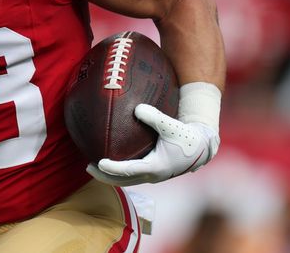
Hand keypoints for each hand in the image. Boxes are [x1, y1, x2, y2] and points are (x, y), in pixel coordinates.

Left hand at [87, 103, 219, 185]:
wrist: (201, 148)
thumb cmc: (186, 136)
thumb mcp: (171, 125)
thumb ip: (154, 117)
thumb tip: (137, 108)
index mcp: (156, 167)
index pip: (129, 170)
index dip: (112, 168)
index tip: (99, 162)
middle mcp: (152, 175)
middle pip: (123, 181)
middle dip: (104, 176)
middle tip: (88, 166)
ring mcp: (152, 176)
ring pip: (126, 181)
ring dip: (110, 176)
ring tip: (93, 166)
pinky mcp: (153, 172)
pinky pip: (131, 175)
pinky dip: (119, 172)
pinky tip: (109, 162)